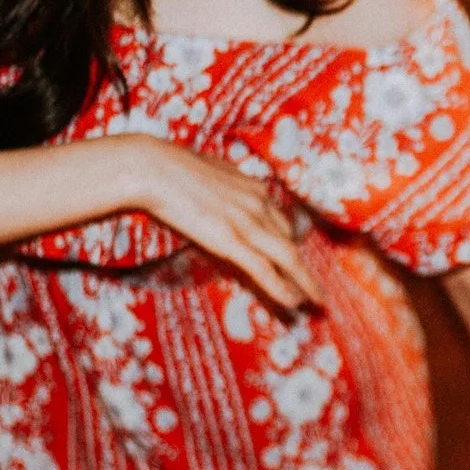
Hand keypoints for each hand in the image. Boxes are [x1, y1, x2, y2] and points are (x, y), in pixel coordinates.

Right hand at [125, 137, 318, 311]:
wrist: (154, 168)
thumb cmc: (170, 167)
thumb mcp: (209, 172)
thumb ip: (224, 185)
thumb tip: (224, 189)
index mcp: (253, 188)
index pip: (280, 221)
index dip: (288, 242)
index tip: (293, 257)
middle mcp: (258, 205)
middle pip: (290, 241)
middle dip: (302, 266)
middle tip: (313, 287)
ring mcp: (247, 223)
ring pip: (286, 258)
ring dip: (304, 282)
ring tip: (315, 302)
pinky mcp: (231, 240)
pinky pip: (263, 269)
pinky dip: (280, 288)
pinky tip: (292, 302)